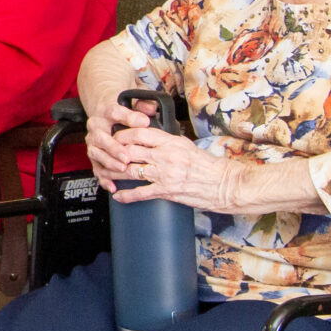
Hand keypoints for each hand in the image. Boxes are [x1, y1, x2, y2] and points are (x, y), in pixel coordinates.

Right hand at [82, 92, 160, 182]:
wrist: (103, 111)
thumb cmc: (122, 109)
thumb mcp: (133, 101)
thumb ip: (144, 104)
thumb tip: (151, 110)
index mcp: (106, 111)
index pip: (114, 111)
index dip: (128, 117)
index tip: (144, 122)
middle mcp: (96, 126)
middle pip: (101, 137)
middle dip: (114, 148)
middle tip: (127, 157)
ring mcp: (93, 141)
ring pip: (96, 153)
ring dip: (109, 163)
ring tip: (122, 169)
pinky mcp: (94, 155)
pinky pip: (95, 167)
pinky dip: (103, 178)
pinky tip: (112, 185)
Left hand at [95, 124, 233, 210]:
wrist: (225, 185)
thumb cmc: (208, 167)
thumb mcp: (187, 147)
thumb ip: (168, 142)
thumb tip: (152, 138)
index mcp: (171, 142)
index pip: (139, 133)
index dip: (122, 135)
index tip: (115, 138)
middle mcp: (166, 156)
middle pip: (130, 151)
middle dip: (114, 154)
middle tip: (105, 156)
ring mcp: (165, 174)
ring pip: (130, 171)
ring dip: (115, 173)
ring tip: (107, 175)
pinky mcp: (167, 191)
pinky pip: (141, 193)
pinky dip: (126, 195)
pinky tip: (118, 196)